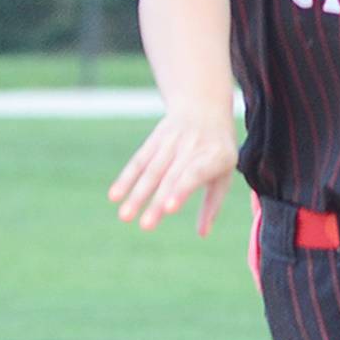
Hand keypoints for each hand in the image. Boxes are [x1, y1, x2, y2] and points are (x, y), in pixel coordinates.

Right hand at [108, 111, 237, 235]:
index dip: (181, 190)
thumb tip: (203, 234)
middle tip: (145, 226)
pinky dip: (126, 178)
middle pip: (170, 177)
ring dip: (137, 194)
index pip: (195, 174)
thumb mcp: (224, 172)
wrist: (203, 105)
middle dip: (156, 202)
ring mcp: (172, 141)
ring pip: (151, 171)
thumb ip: (213, 203)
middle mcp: (192, 146)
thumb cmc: (217, 150)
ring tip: (124, 216)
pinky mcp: (156, 139)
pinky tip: (114, 196)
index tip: (169, 209)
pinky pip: (139, 160)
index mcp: (216, 155)